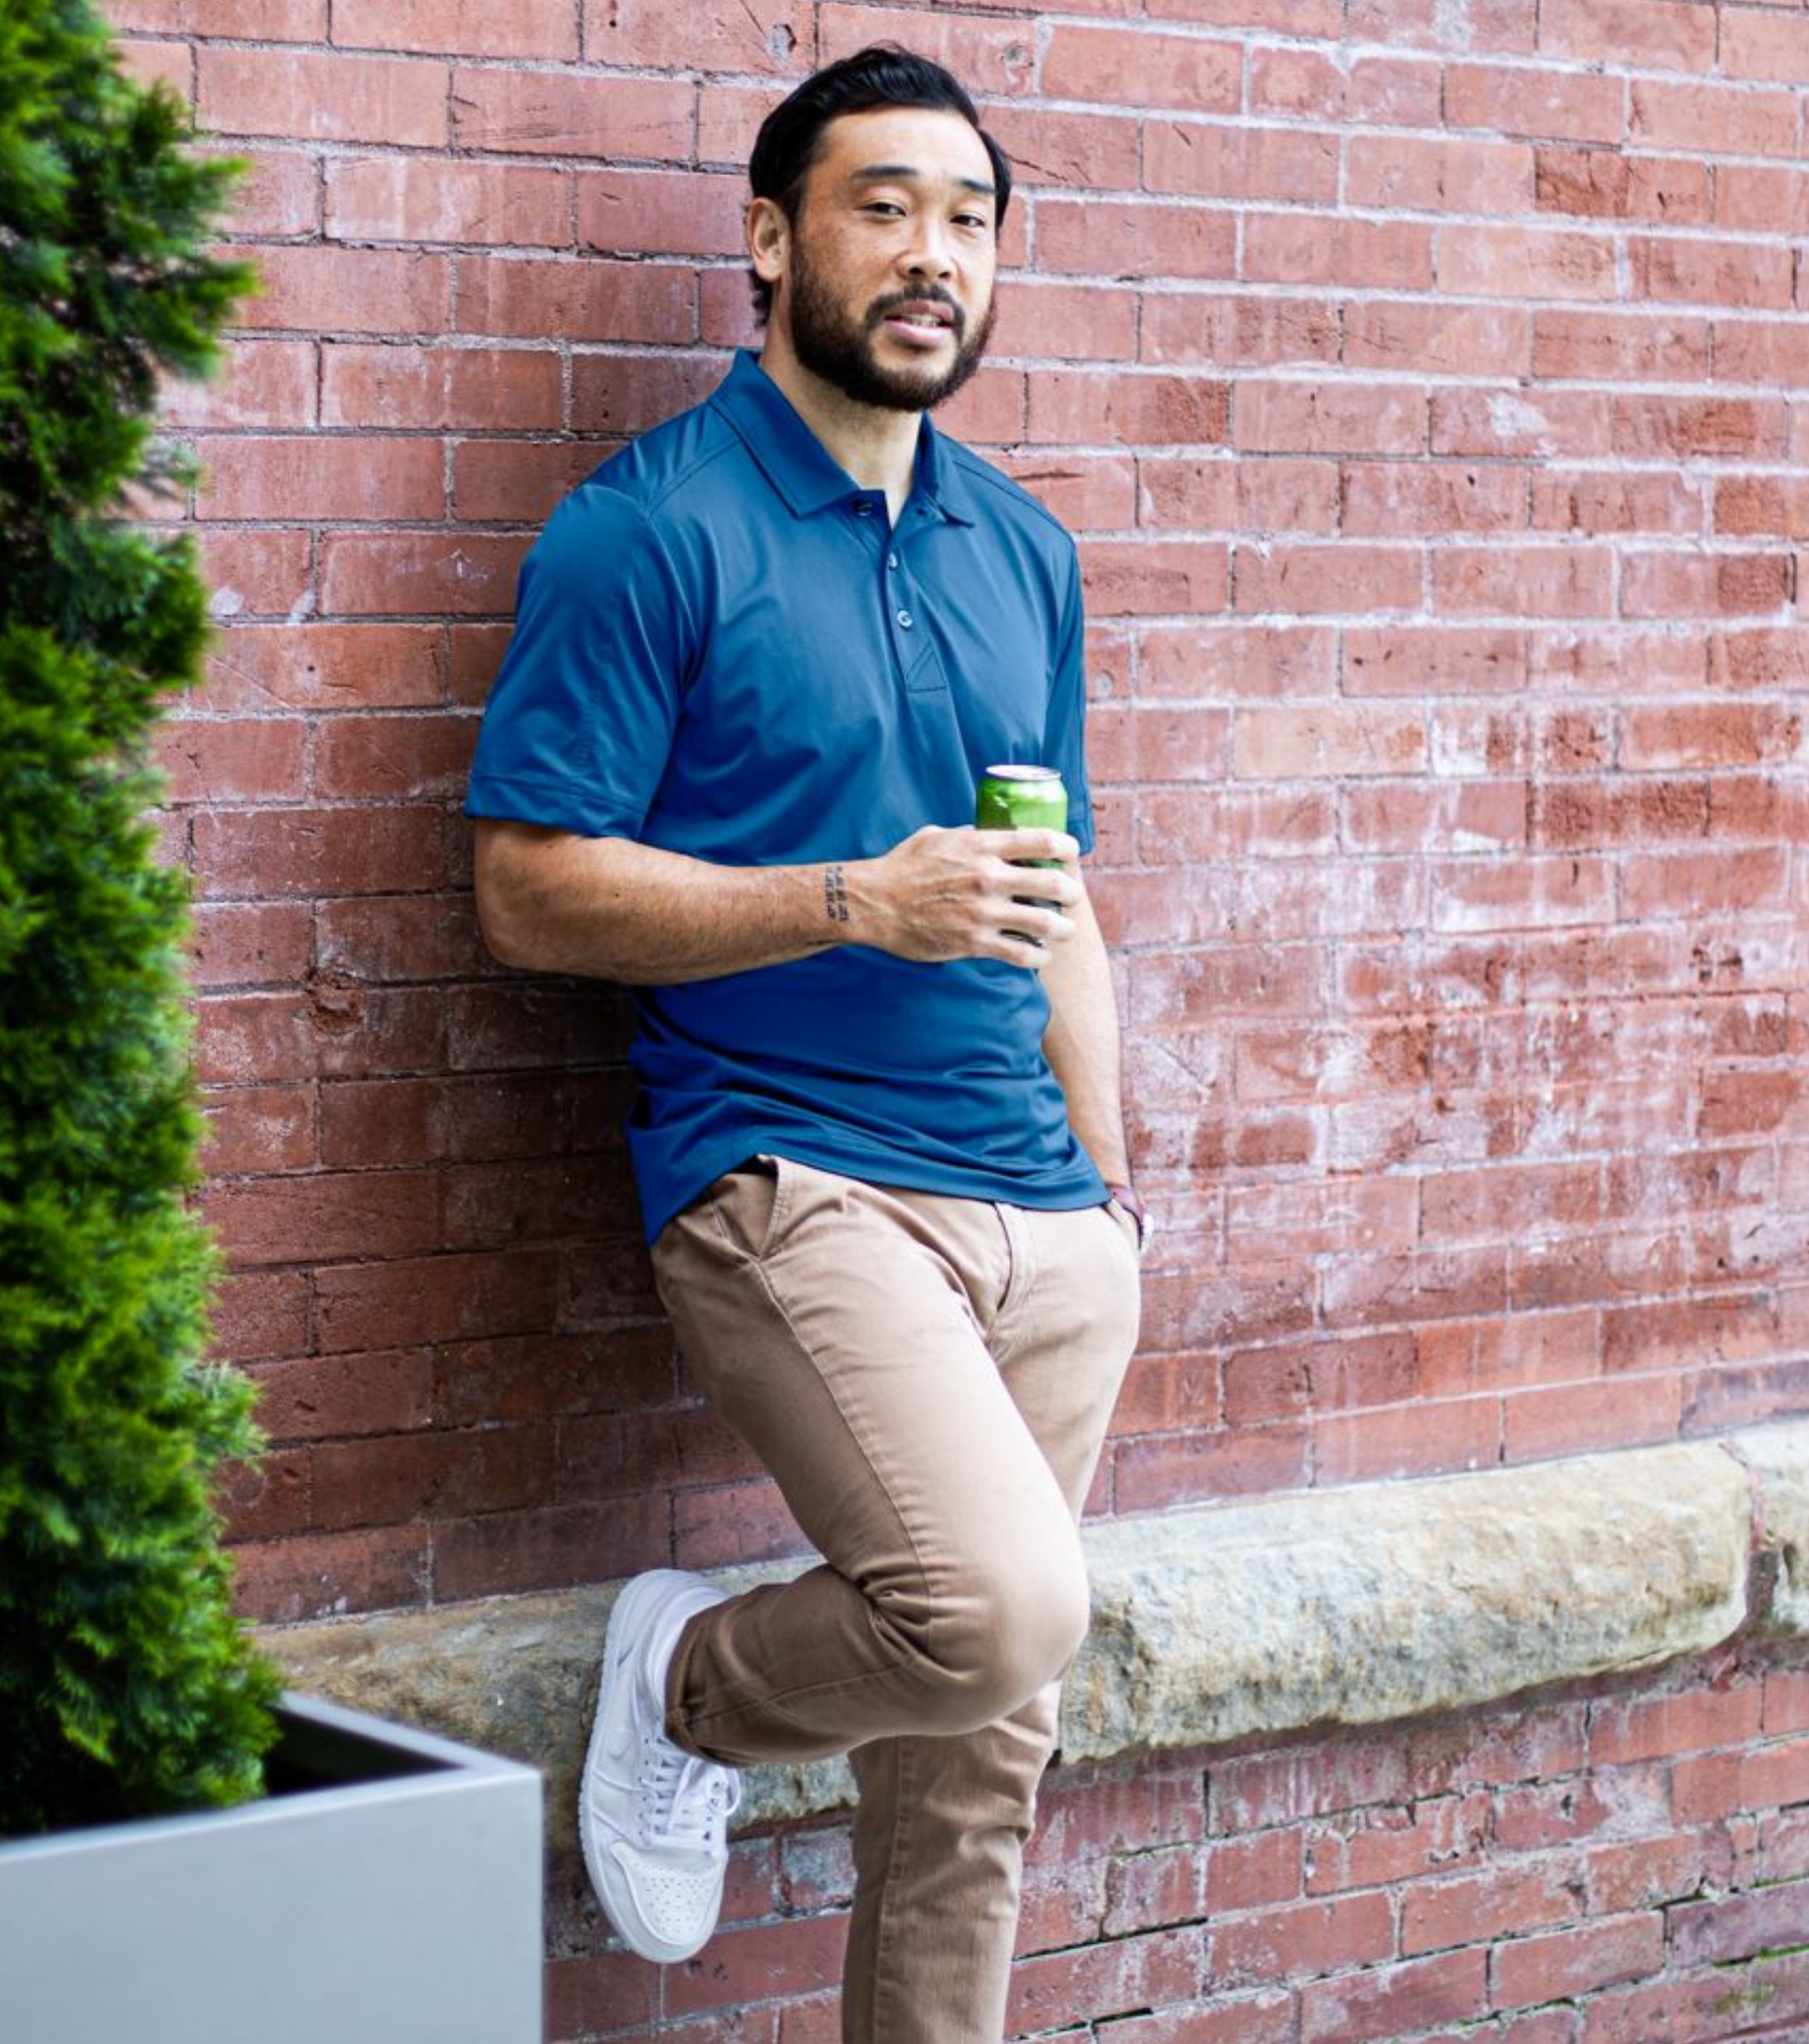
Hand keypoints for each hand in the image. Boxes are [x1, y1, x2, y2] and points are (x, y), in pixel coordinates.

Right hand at [855, 824, 1082, 969]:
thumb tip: (991, 832)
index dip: (1066, 847)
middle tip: (1073, 897)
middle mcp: (988, 877)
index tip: (1071, 853)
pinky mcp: (974, 942)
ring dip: (1061, 928)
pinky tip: (1040, 956)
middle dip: (1071, 892)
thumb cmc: (903, 866)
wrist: (874, 903)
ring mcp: (982, 912)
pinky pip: (1020, 953)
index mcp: (982, 845)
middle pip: (1052, 884)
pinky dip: (1037, 956)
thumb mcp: (936, 836)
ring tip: (1064, 930)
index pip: (1041, 841)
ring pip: (1043, 923)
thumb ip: (969, 835)